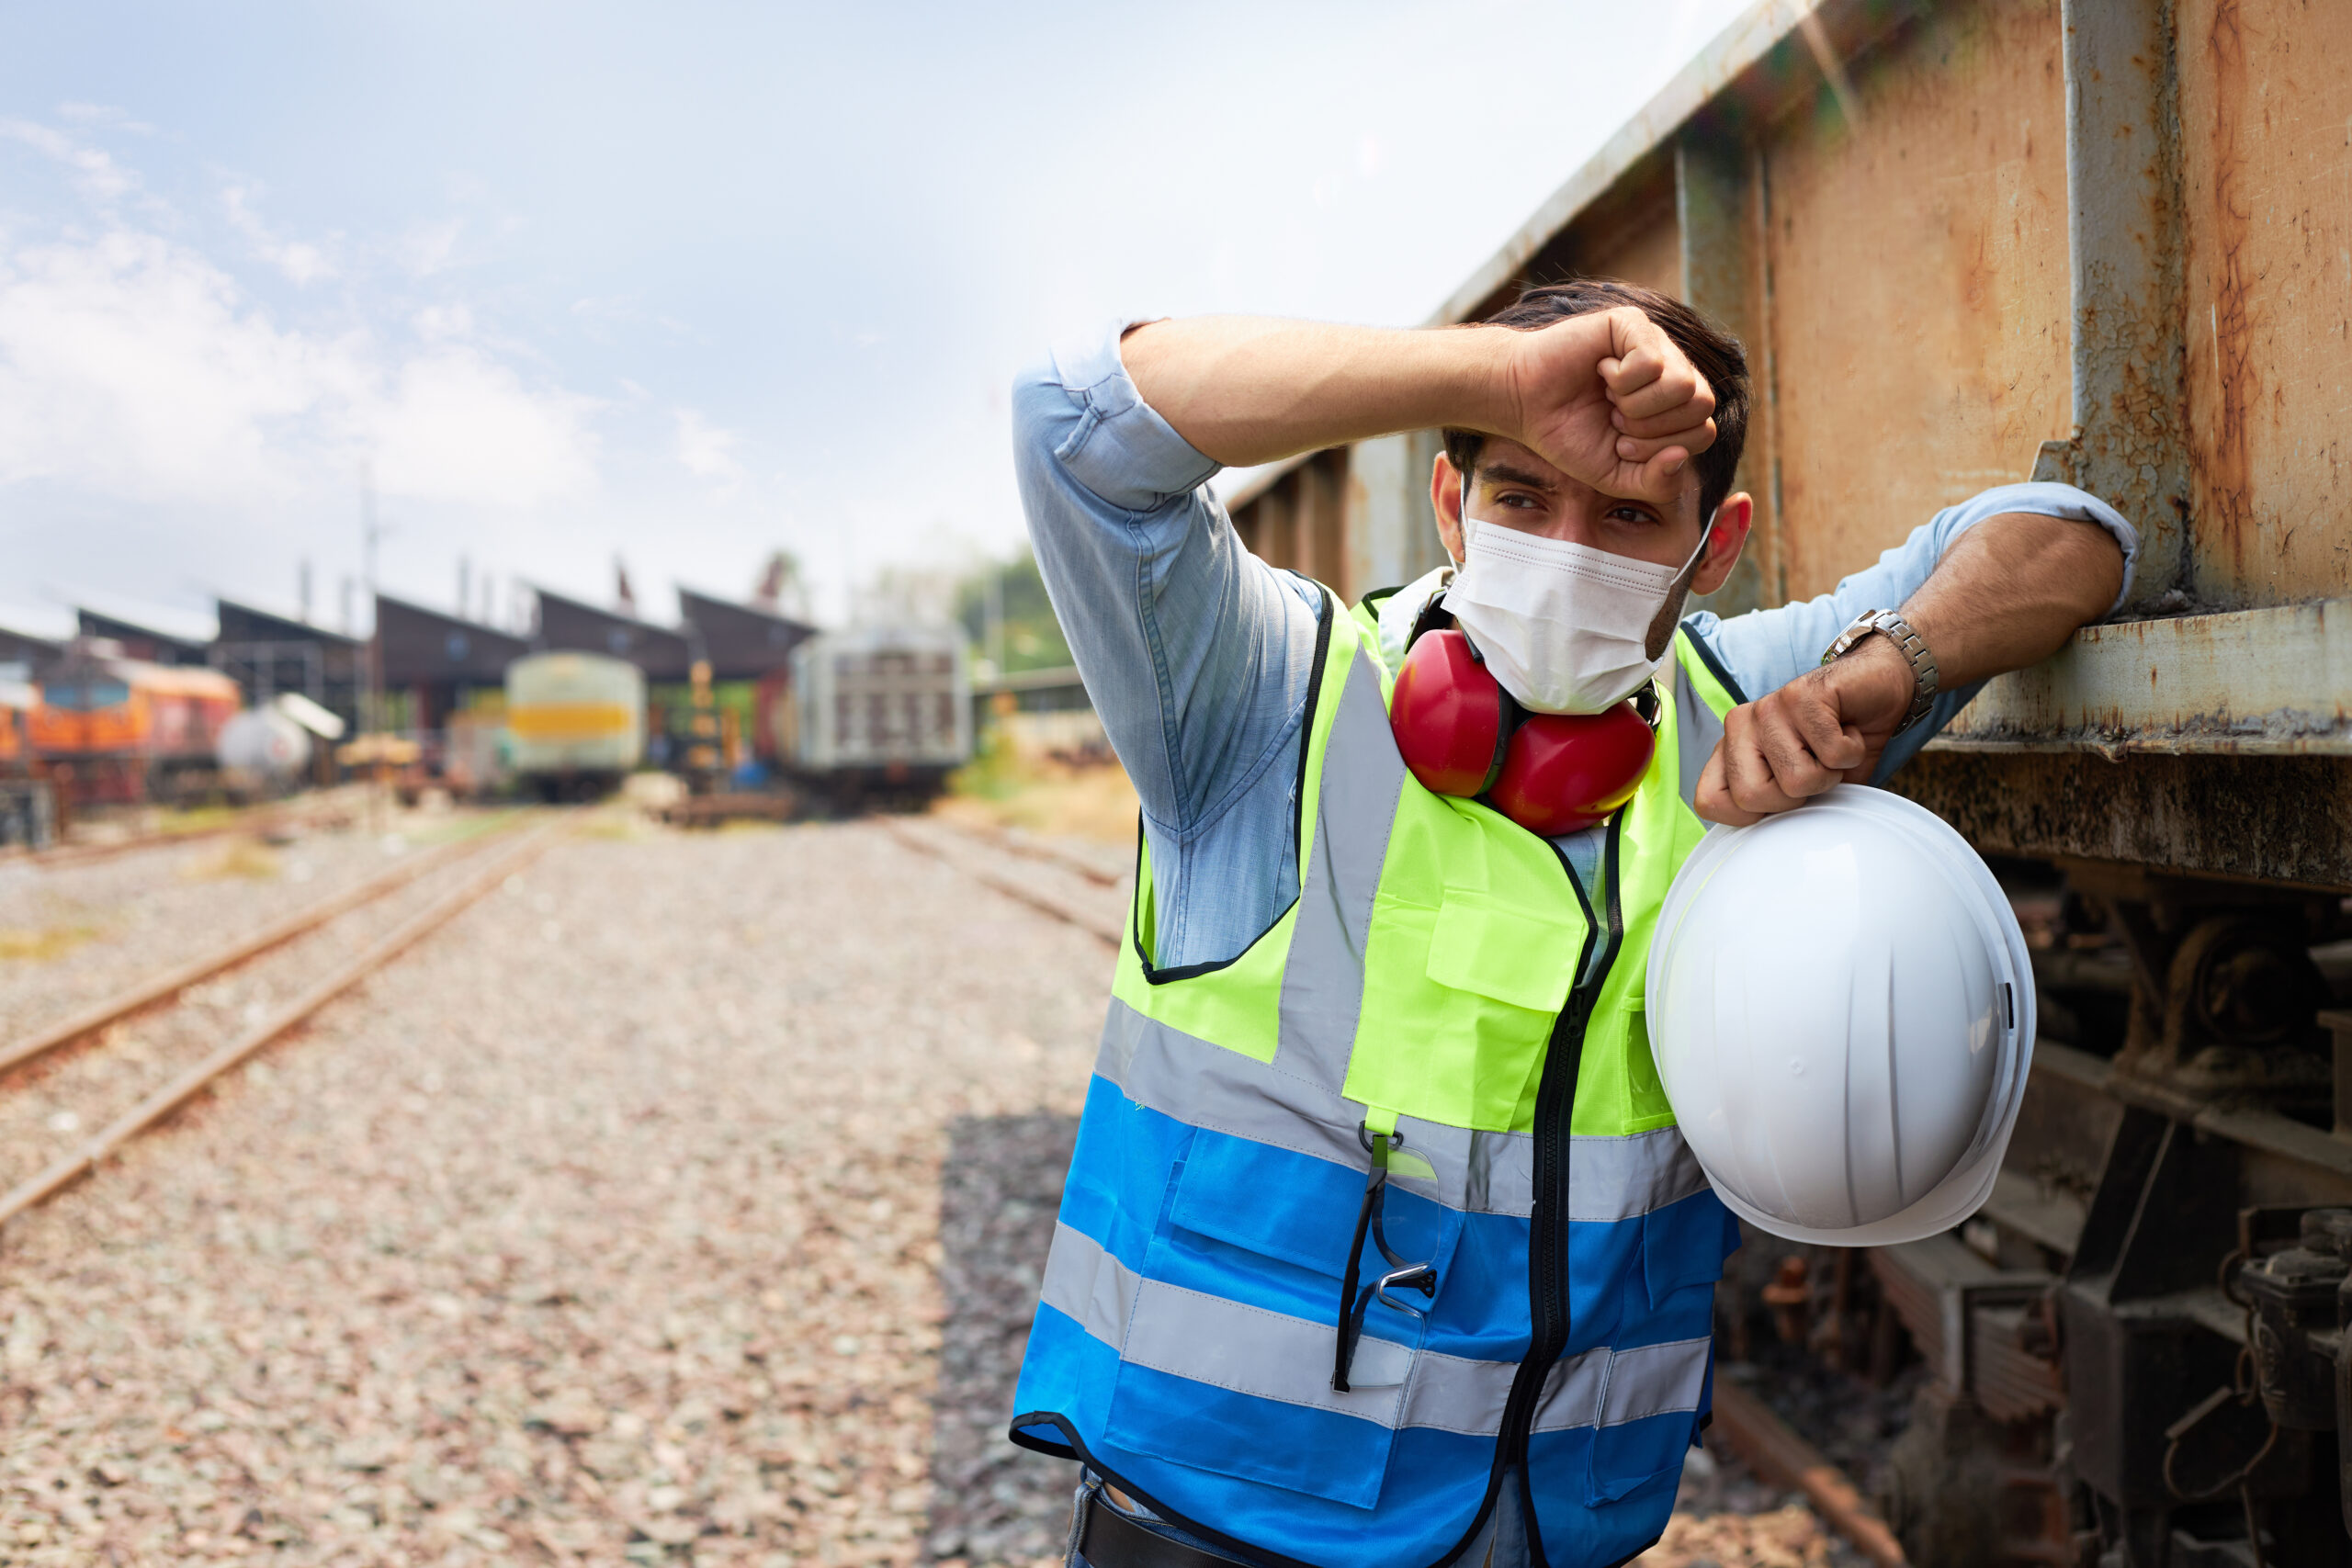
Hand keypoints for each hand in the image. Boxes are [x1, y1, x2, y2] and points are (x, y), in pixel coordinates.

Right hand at [1504, 307, 1716, 504]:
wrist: (1522, 405)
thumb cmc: (1567, 435)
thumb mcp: (1617, 476)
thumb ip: (1656, 483)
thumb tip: (1680, 457)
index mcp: (1675, 406)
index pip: (1703, 431)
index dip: (1661, 448)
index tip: (1621, 443)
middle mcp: (1672, 370)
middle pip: (1701, 404)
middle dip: (1652, 428)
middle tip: (1615, 420)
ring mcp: (1655, 343)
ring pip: (1683, 383)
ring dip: (1636, 404)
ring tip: (1608, 397)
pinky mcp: (1632, 323)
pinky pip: (1652, 361)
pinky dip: (1620, 379)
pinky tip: (1599, 372)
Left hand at [1695, 635, 1914, 824]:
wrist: (1879, 688)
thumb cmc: (1840, 742)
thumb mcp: (1807, 786)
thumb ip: (1779, 809)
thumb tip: (1769, 844)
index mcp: (1731, 748)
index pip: (1708, 801)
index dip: (1752, 816)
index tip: (1785, 797)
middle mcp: (1739, 725)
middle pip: (1751, 797)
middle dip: (1798, 797)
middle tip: (1816, 768)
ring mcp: (1766, 707)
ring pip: (1796, 780)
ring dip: (1831, 773)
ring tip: (1833, 747)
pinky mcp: (1801, 695)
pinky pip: (1831, 754)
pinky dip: (1852, 751)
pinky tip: (1849, 729)